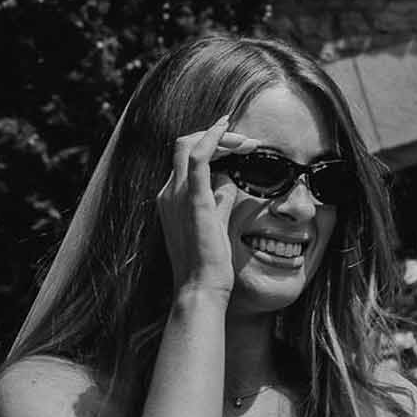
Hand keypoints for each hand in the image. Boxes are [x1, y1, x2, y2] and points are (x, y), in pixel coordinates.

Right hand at [156, 116, 257, 298]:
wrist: (201, 287)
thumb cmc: (209, 261)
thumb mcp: (216, 221)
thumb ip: (220, 199)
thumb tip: (229, 180)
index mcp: (172, 198)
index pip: (186, 157)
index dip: (212, 145)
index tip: (238, 146)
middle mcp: (169, 193)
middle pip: (185, 145)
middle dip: (217, 136)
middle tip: (247, 142)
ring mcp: (178, 196)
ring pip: (190, 146)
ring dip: (220, 137)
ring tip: (246, 141)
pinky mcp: (194, 201)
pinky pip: (198, 159)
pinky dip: (212, 139)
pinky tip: (226, 129)